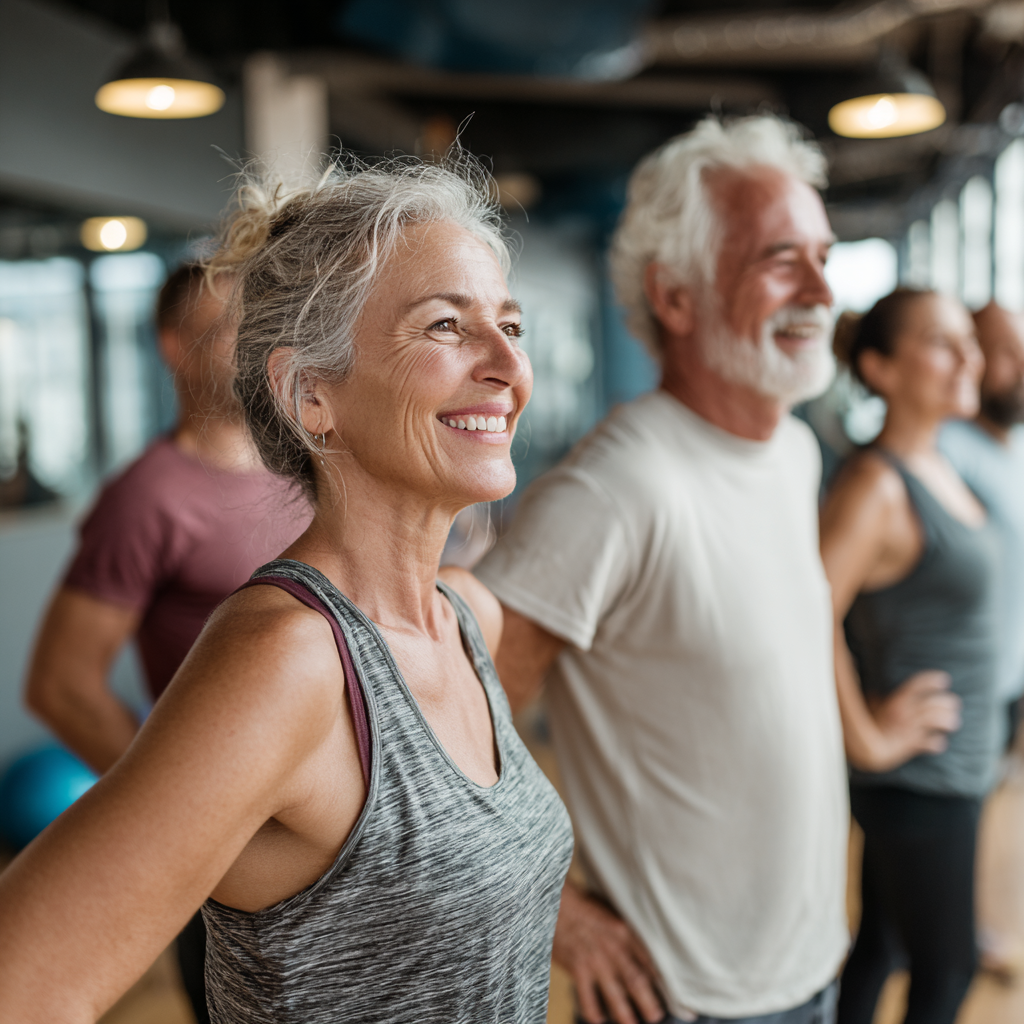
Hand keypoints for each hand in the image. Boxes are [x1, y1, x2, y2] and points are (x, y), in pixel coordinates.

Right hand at [552, 883, 663, 1023]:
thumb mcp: (611, 911)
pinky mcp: (577, 968)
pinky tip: (598, 1020)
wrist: (556, 902)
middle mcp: (613, 948)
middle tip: (658, 1018)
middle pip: (637, 981)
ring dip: (625, 1014)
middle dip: (649, 1003)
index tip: (675, 995)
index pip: (650, 960)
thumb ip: (626, 931)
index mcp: (625, 932)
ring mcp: (595, 960)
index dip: (664, 979)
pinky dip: (593, 1011)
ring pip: (615, 994)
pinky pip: (587, 997)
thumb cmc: (585, 905)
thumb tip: (644, 948)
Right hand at [866, 670, 960, 770]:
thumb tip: (872, 683)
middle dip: (947, 702)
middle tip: (954, 702)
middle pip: (933, 704)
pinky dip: (936, 743)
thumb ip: (875, 695)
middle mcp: (906, 713)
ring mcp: (910, 729)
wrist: (865, 750)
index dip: (932, 680)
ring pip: (936, 721)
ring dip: (947, 720)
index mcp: (895, 701)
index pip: (917, 685)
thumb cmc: (865, 723)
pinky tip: (940, 742)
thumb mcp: (869, 705)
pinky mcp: (911, 745)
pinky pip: (929, 744)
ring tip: (954, 721)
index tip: (944, 679)